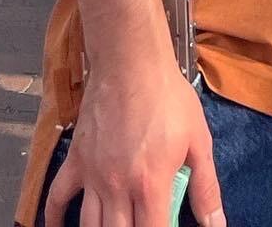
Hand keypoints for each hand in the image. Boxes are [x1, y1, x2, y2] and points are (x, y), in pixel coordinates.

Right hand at [44, 57, 224, 226]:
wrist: (131, 62)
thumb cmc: (167, 96)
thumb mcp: (199, 140)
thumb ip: (206, 187)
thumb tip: (216, 223)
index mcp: (150, 185)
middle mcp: (117, 187)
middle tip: (141, 224)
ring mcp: (93, 176)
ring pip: (88, 225)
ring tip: (116, 226)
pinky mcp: (77, 160)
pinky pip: (58, 196)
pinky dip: (54, 216)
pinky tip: (58, 226)